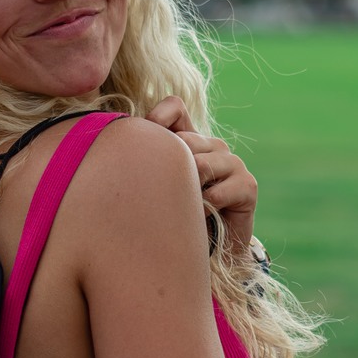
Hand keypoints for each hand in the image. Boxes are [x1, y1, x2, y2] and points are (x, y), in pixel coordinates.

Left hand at [146, 97, 257, 255]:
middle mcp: (213, 146)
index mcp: (191, 139)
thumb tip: (110, 150)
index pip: (174, 107)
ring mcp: (233, 163)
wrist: (211, 250)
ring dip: (187, 192)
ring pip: (201, 165)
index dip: (157, 118)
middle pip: (185, 140)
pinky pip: (217, 193)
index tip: (144, 147)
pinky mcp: (247, 186)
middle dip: (171, 171)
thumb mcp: (157, 188)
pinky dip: (203, 210)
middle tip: (165, 197)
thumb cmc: (177, 217)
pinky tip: (198, 220)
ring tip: (182, 209)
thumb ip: (142, 166)